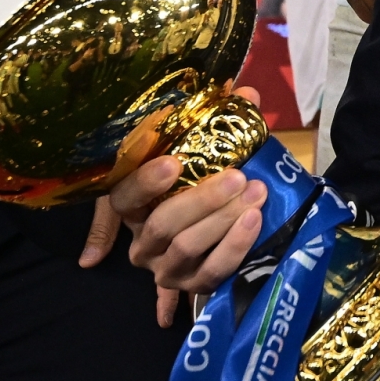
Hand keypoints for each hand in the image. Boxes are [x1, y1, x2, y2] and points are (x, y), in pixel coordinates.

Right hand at [110, 87, 269, 326]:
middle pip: (162, 223)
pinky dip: (235, 247)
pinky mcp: (192, 288)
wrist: (214, 236)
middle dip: (202, 200)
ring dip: (223, 220)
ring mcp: (164, 269)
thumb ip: (213, 121)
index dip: (144, 182)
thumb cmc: (196, 185)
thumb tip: (245, 93)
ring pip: (186, 247)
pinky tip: (254, 221)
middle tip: (238, 177)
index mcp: (130, 207)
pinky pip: (213, 271)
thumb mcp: (193, 155)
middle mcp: (140, 241)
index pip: (123, 197)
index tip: (173, 162)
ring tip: (256, 193)